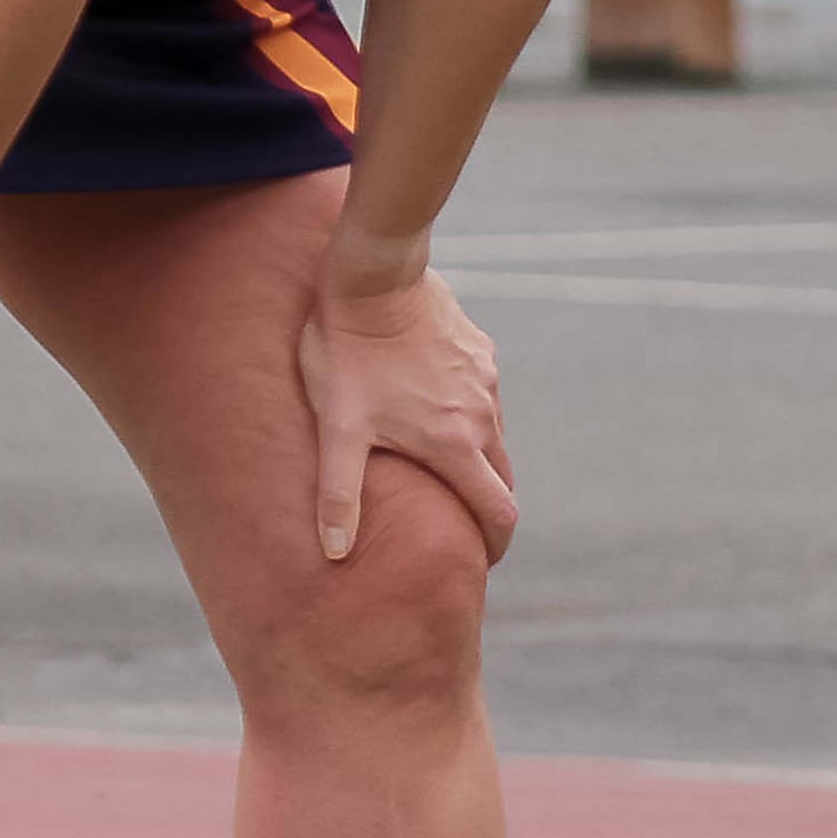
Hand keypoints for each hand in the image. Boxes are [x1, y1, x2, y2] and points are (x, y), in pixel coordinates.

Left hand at [297, 269, 515, 566]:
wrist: (375, 279)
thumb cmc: (350, 356)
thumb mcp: (338, 429)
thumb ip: (339, 494)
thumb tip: (334, 553)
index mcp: (456, 444)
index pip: (498, 511)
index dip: (494, 543)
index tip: (480, 557)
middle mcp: (483, 416)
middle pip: (503, 479)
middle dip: (488, 506)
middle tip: (461, 521)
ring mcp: (487, 381)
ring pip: (495, 435)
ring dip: (478, 458)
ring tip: (443, 466)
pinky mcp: (481, 351)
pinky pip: (485, 395)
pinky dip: (470, 414)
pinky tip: (435, 407)